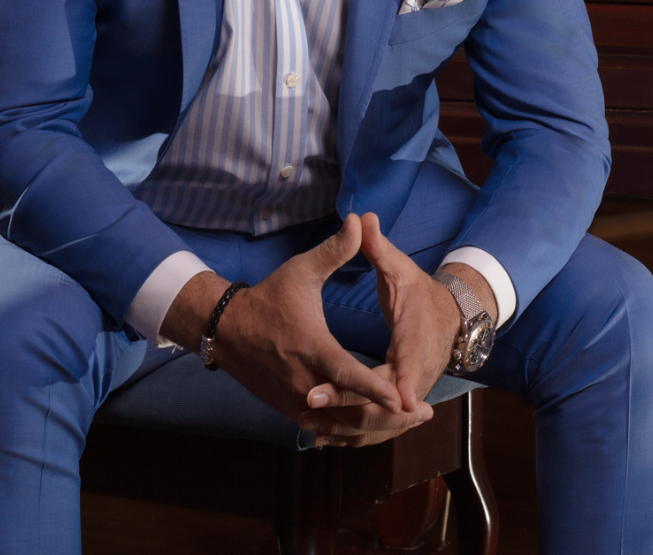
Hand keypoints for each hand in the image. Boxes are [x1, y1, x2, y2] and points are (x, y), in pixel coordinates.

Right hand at [171, 215, 416, 439]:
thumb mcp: (300, 271)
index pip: (347, 375)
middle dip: (389, 416)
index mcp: (311, 348)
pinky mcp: (291, 410)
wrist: (227, 330)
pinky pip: (327, 429)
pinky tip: (377, 429)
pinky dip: (352, 432)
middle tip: (424, 414)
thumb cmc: (268, 298)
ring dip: (375, 428)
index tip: (403, 398)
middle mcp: (304, 382)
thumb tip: (359, 221)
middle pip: (350, 412)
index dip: (375, 388)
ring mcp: (296, 401)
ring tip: (409, 423)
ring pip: (340, 427)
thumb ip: (334, 251)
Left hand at [299, 213, 479, 447]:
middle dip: (349, 404)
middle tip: (309, 400)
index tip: (360, 387)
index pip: (403, 363)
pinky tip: (323, 435)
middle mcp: (417, 370)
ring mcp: (412, 390)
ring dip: (349, 426)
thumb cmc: (420, 291)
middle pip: (386, 401)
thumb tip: (362, 218)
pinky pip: (381, 427)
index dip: (384, 380)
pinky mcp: (402, 404)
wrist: (451, 316)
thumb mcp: (401, 267)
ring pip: (384, 422)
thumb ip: (378, 248)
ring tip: (308, 425)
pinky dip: (355, 434)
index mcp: (415, 337)